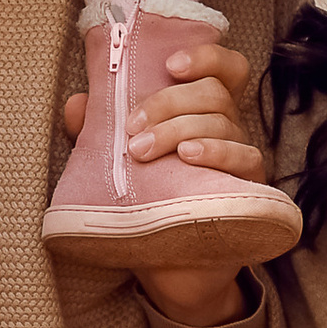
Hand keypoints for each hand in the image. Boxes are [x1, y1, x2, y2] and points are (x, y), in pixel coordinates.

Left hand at [60, 35, 272, 325]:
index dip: (207, 57)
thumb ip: (96, 134)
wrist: (171, 270)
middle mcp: (227, 130)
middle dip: (169, 103)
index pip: (224, 70)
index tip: (171, 63)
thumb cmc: (148, 206)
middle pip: (214, 94)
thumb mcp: (115, 166)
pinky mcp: (249, 191)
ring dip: (178, 129)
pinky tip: (187, 157)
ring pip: (224, 123)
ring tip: (144, 150)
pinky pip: (245, 159)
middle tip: (132, 128)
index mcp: (202, 114)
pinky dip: (215, 152)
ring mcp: (240, 161)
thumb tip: (77, 104)